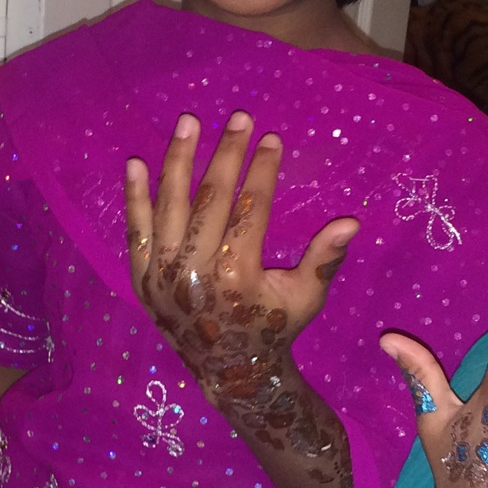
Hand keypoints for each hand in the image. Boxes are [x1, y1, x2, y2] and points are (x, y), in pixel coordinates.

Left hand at [124, 111, 357, 478]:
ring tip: (189, 122)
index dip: (262, 169)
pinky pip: (136, 230)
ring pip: (170, 205)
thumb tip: (352, 221)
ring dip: (179, 159)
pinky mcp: (141, 278)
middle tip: (239, 117)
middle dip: (226, 153)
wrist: (228, 370)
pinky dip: (135, 197)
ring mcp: (162, 273)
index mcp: (237, 273)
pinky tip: (136, 162)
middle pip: (211, 197)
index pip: (251, 207)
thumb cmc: (274, 327)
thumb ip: (324, 257)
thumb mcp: (305, 297)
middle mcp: (195, 270)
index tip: (270, 138)